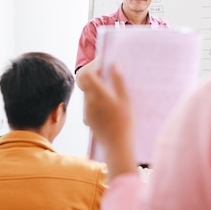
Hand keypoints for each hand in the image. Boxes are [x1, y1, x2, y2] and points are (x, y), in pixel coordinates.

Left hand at [81, 63, 136, 177]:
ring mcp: (87, 110)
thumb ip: (119, 81)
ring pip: (86, 92)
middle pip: (84, 81)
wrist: (117, 145)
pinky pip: (88, 103)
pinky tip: (107, 103)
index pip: (88, 74)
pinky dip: (95, 97)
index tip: (103, 64)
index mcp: (99, 94)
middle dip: (92, 74)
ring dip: (94, 86)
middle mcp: (89, 101)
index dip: (93, 66)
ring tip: (109, 88)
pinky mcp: (88, 118)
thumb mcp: (126, 100)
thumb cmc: (125, 122)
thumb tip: (115, 65)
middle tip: (105, 73)